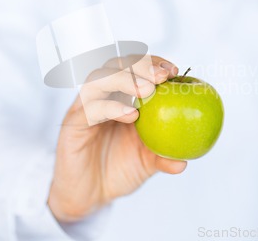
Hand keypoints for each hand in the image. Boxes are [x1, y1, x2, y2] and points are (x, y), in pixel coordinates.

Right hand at [47, 55, 186, 222]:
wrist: (89, 193)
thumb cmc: (118, 170)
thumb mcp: (147, 163)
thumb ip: (163, 157)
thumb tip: (185, 162)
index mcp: (121, 96)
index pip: (135, 67)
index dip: (153, 63)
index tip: (174, 71)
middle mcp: (102, 96)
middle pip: (117, 64)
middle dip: (141, 65)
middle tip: (162, 77)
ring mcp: (85, 107)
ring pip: (99, 78)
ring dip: (124, 79)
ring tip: (148, 90)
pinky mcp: (73, 123)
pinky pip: (90, 108)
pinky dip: (111, 107)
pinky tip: (131, 115)